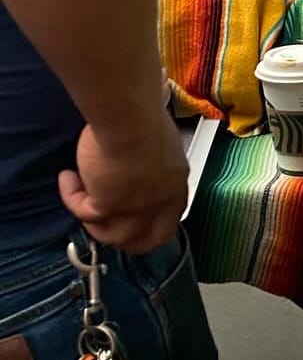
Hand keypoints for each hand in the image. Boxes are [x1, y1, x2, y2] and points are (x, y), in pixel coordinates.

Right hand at [58, 117, 186, 253]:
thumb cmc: (143, 120)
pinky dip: (72, 196)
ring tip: (83, 201)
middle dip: (123, 238)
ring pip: (113, 235)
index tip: (130, 218)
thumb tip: (136, 166)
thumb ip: (149, 165)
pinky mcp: (108, 204)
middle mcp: (160, 202)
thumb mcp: (157, 146)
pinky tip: (68, 178)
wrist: (128, 118)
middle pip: (146, 240)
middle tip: (102, 224)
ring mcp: (136, 207)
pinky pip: (84, 212)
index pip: (169, 221)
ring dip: (94, 224)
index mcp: (176, 186)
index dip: (148, 226)